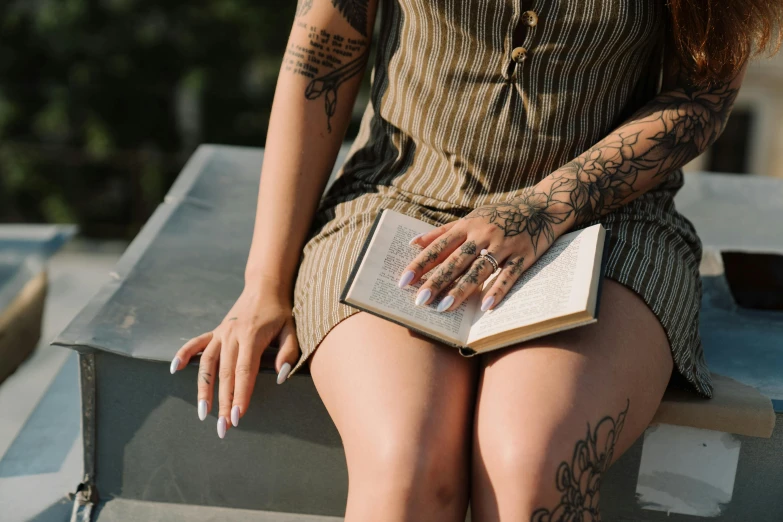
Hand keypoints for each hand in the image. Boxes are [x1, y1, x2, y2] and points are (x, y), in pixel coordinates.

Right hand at [169, 285, 299, 437]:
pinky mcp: (215, 331)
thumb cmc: (280, 312)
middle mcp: (232, 336)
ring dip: (204, 389)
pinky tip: (174, 369)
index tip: (238, 416)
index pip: (244, 372)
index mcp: (252, 336)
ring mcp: (221, 333)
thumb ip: (288, 353)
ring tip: (203, 413)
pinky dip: (183, 354)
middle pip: (225, 374)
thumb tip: (280, 377)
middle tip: (223, 428)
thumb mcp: (291, 330)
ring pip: (207, 364)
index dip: (240, 395)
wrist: (264, 287)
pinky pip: (195, 344)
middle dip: (223, 403)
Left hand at [399, 189, 570, 311]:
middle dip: (437, 281)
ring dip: (462, 289)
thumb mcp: (471, 218)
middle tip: (420, 300)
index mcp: (468, 225)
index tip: (403, 281)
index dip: (420, 264)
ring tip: (445, 307)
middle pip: (457, 261)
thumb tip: (413, 243)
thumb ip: (442, 232)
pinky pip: (509, 275)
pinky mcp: (524, 256)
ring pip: (480, 270)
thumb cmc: (500, 215)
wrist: (543, 207)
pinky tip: (486, 306)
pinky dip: (498, 290)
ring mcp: (505, 245)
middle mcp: (484, 234)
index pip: (439, 247)